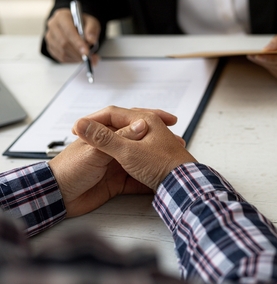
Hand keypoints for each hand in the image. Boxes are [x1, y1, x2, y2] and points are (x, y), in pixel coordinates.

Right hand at [45, 8, 100, 63]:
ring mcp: (50, 37)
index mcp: (62, 16)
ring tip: (87, 57)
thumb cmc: (83, 23)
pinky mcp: (51, 47)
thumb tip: (91, 40)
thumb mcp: (92, 22)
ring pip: (62, 52)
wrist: (77, 26)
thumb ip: (92, 30)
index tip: (86, 52)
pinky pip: (61, 57)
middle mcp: (53, 25)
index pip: (68, 31)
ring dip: (76, 57)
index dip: (77, 43)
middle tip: (89, 58)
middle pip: (63, 43)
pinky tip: (79, 57)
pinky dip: (72, 60)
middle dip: (78, 52)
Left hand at [48, 107, 179, 217]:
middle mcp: (113, 148)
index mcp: (106, 135)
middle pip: (140, 140)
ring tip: (174, 162)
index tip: (170, 120)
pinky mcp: (116, 183)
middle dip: (160, 141)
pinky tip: (161, 180)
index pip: (132, 121)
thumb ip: (118, 138)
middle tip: (178, 142)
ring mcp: (116, 165)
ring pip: (141, 159)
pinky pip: (137, 180)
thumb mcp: (95, 152)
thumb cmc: (69, 170)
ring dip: (156, 160)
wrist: (57, 198)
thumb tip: (141, 124)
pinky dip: (148, 181)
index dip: (152, 118)